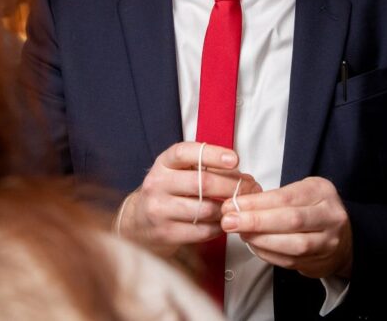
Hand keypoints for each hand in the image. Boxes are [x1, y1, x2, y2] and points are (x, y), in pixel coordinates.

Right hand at [117, 141, 259, 255]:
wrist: (137, 222)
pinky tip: (222, 222)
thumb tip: (243, 177)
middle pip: (202, 183)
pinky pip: (202, 230)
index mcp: (163, 163)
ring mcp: (159, 210)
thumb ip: (205, 168)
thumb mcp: (178, 171)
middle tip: (249, 188)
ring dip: (227, 209)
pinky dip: (218, 227)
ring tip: (236, 207)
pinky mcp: (165, 233)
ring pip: (205, 209)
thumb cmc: (169, 192)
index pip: (186, 153)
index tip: (235, 159)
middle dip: (231, 186)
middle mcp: (157, 184)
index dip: (212, 154)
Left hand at [219, 176, 351, 278]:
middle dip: (255, 221)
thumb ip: (275, 196)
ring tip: (241, 233)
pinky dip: (267, 254)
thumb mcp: (301, 191)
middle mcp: (330, 216)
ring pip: (293, 244)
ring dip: (261, 240)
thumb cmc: (314, 209)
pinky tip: (254, 245)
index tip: (233, 205)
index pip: (286, 197)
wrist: (344, 237)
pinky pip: (290, 261)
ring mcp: (328, 242)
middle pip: (291, 220)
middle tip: (229, 221)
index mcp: (322, 192)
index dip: (256, 203)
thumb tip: (239, 203)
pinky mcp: (319, 262)